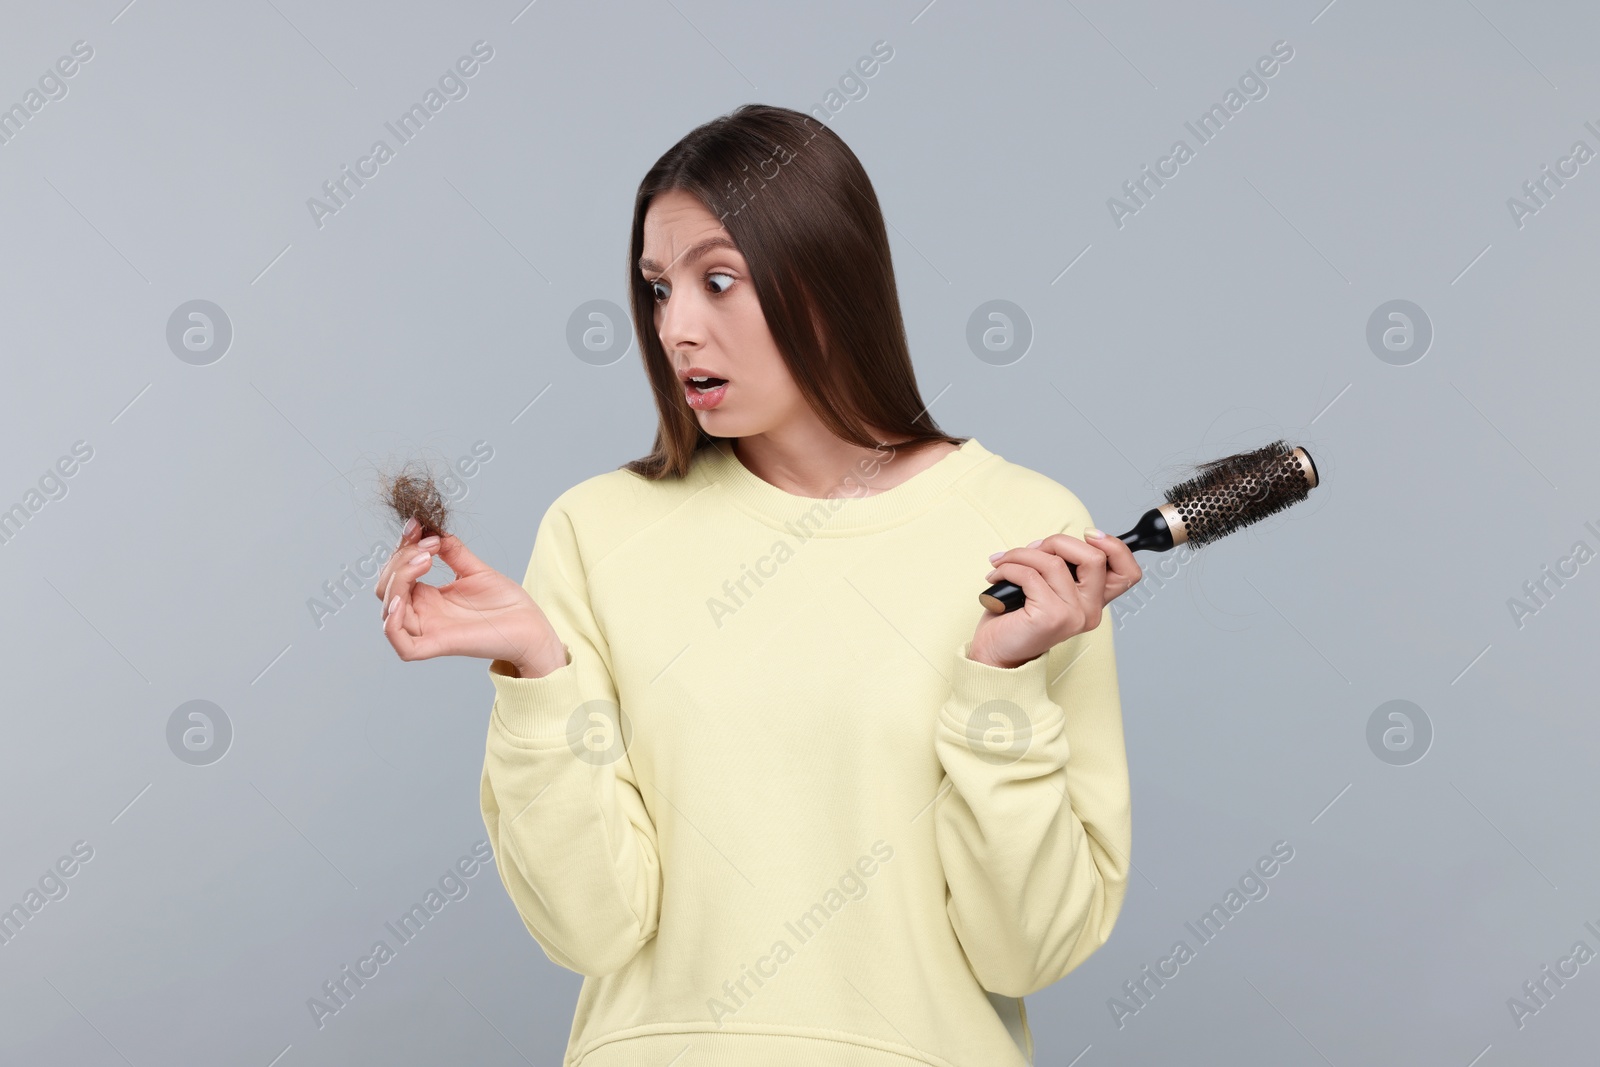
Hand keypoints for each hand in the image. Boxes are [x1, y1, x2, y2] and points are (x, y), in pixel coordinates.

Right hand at [376, 520, 565, 675]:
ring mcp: (429, 630)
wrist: (531, 626)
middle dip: (400, 560)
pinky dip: (392, 625)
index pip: (396, 572)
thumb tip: (432, 530)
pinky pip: (403, 645)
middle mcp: (423, 614)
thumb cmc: (505, 603)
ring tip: (425, 560)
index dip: (401, 547)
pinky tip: (401, 601)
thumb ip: (453, 551)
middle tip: (429, 546)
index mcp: (428, 598)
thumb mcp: (475, 569)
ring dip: (398, 580)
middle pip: (386, 589)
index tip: (416, 525)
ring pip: (389, 610)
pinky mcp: (439, 645)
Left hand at [969, 529, 1142, 668]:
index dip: (1116, 547)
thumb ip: (1060, 566)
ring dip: (1022, 554)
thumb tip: (1049, 544)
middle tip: (1033, 550)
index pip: (1128, 573)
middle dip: (1058, 542)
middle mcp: (1090, 611)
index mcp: (1094, 602)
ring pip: (1054, 562)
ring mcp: (1073, 615)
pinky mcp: (1051, 617)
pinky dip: (1008, 568)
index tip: (1090, 534)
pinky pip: (1029, 575)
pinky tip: (997, 576)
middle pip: (1094, 558)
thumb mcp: (1047, 587)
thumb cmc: (1018, 618)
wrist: (997, 652)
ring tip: (1004, 562)